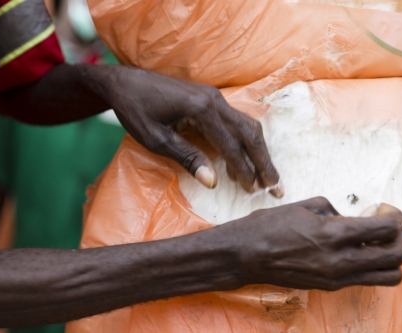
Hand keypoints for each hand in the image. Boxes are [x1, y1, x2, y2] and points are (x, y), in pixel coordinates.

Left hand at [103, 66, 281, 195]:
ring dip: (259, 151)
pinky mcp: (210, 98)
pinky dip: (246, 141)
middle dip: (264, 162)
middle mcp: (215, 100)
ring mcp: (215, 97)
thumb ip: (187, 158)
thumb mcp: (156, 139)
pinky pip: (237, 121)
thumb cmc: (135, 110)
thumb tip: (213, 181)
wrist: (125, 81)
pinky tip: (247, 157)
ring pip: (247, 125)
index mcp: (201, 109)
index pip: (231, 145)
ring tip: (267, 176)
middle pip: (250, 133)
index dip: (244, 170)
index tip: (254, 190)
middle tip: (276, 187)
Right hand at [218, 197, 401, 289]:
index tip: (388, 212)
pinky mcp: (329, 286)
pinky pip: (365, 279)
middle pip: (396, 256)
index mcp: (334, 233)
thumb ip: (334, 210)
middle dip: (399, 238)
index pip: (386, 228)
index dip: (394, 217)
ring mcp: (336, 277)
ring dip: (390, 258)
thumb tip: (349, 218)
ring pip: (388, 276)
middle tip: (388, 227)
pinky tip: (354, 252)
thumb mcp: (304, 206)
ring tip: (376, 244)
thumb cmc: (269, 226)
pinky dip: (370, 266)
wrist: (246, 254)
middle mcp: (341, 260)